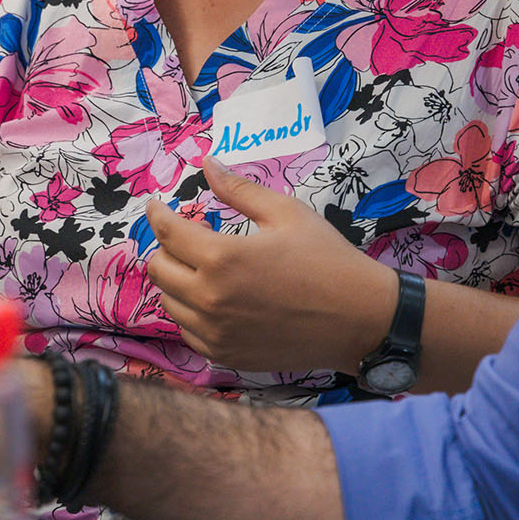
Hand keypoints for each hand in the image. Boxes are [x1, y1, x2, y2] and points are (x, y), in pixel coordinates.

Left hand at [144, 157, 395, 374]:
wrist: (361, 319)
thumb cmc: (327, 259)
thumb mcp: (287, 213)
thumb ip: (240, 190)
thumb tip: (207, 164)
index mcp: (222, 258)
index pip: (167, 232)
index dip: (157, 214)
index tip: (157, 206)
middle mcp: (210, 299)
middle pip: (159, 269)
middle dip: (167, 248)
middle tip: (188, 238)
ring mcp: (216, 333)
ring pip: (168, 302)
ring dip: (178, 281)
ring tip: (204, 268)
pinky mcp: (226, 355)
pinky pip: (188, 332)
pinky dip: (192, 313)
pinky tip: (216, 300)